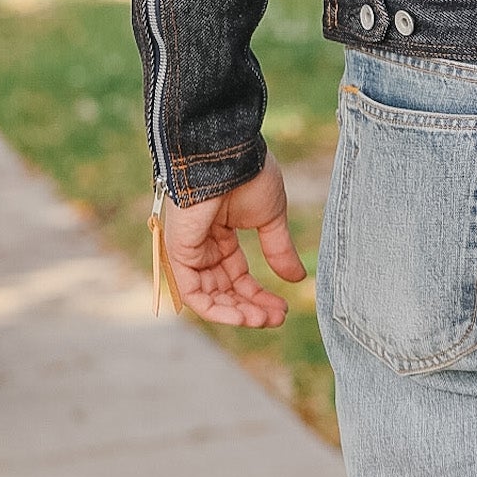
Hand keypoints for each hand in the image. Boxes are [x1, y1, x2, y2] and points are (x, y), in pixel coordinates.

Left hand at [163, 153, 306, 326]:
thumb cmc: (248, 176)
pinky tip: (244, 316)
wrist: (227, 156)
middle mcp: (203, 244)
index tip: (284, 307)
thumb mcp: (270, 217)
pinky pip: (195, 294)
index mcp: (221, 232)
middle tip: (278, 318)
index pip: (237, 273)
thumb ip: (279, 249)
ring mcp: (189, 250)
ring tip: (266, 320)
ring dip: (238, 313)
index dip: (259, 294)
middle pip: (225, 288)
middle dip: (251, 307)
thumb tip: (298, 279)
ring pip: (210, 296)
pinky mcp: (178, 254)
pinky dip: (218, 310)